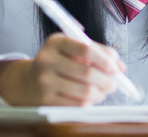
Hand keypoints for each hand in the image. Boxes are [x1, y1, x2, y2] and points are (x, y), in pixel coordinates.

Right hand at [0, 33, 124, 105]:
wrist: (27, 81)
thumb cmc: (58, 62)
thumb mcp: (73, 48)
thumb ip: (98, 52)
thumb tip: (120, 66)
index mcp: (56, 42)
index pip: (86, 49)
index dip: (105, 60)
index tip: (116, 67)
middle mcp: (47, 60)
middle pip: (87, 73)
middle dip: (107, 80)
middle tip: (114, 83)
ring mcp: (44, 82)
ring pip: (84, 92)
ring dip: (101, 93)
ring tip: (104, 91)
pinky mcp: (45, 101)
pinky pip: (76, 105)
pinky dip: (89, 102)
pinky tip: (91, 98)